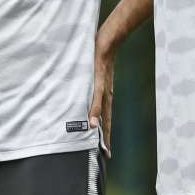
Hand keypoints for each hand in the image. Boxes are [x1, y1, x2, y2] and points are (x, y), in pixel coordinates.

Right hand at [90, 34, 115, 156]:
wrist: (109, 38)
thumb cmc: (99, 53)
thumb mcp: (94, 71)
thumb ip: (91, 82)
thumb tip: (85, 89)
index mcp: (105, 94)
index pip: (106, 118)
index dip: (106, 134)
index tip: (106, 151)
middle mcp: (107, 94)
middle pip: (107, 120)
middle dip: (106, 138)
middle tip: (107, 155)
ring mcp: (104, 88)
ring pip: (103, 113)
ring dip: (102, 130)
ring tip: (100, 146)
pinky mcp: (100, 80)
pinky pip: (97, 98)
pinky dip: (95, 111)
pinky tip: (92, 123)